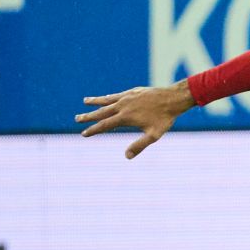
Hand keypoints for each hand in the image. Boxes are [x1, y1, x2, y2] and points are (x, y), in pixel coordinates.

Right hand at [77, 82, 194, 157]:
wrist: (173, 98)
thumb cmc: (164, 118)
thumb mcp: (154, 135)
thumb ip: (139, 145)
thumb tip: (127, 157)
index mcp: (125, 117)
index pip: (104, 125)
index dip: (93, 130)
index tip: (83, 134)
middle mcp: (123, 106)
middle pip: (101, 112)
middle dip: (88, 116)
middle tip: (77, 118)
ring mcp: (127, 97)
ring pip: (107, 100)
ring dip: (95, 102)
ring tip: (85, 101)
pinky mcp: (132, 92)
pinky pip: (116, 95)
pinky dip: (108, 97)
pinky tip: (104, 98)